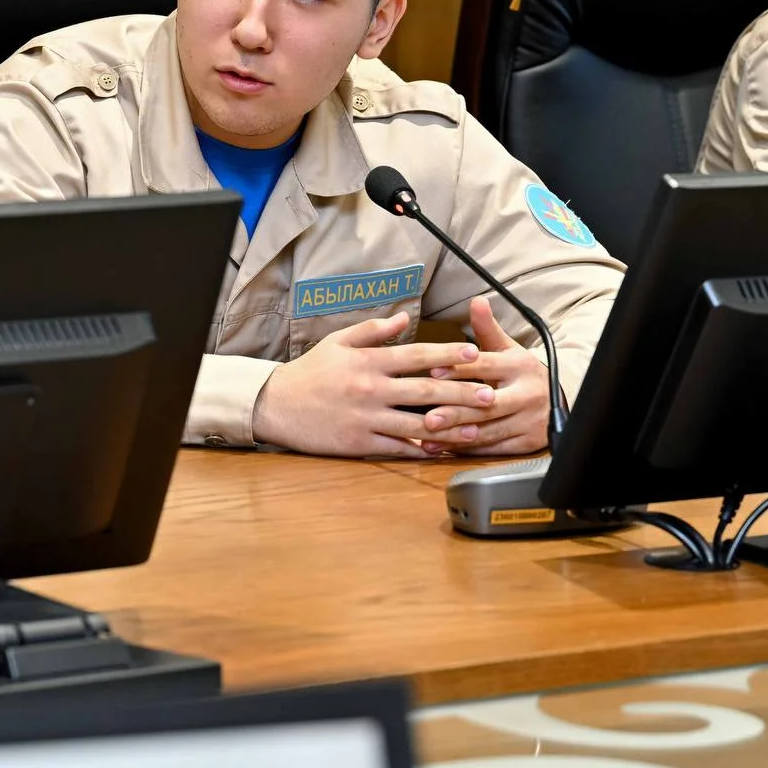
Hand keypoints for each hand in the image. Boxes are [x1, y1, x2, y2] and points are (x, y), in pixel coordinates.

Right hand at [248, 312, 502, 457]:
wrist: (276, 404)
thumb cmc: (310, 371)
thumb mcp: (338, 342)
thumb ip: (373, 330)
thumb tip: (404, 317)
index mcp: (368, 361)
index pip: (415, 356)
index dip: (447, 355)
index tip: (474, 354)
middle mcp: (371, 389)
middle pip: (424, 391)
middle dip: (461, 392)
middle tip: (491, 395)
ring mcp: (366, 418)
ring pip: (416, 423)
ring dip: (450, 426)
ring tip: (478, 428)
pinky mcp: (359, 442)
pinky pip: (396, 447)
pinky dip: (420, 449)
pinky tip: (442, 450)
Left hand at [411, 299, 552, 456]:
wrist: (557, 397)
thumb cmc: (519, 371)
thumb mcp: (506, 348)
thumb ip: (487, 328)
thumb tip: (477, 301)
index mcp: (520, 366)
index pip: (487, 366)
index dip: (459, 369)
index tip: (432, 372)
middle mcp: (527, 393)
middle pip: (488, 405)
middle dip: (457, 412)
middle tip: (428, 418)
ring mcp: (529, 420)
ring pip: (490, 430)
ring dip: (457, 436)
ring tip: (428, 436)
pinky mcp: (527, 443)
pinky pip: (494, 449)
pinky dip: (467, 449)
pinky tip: (444, 448)